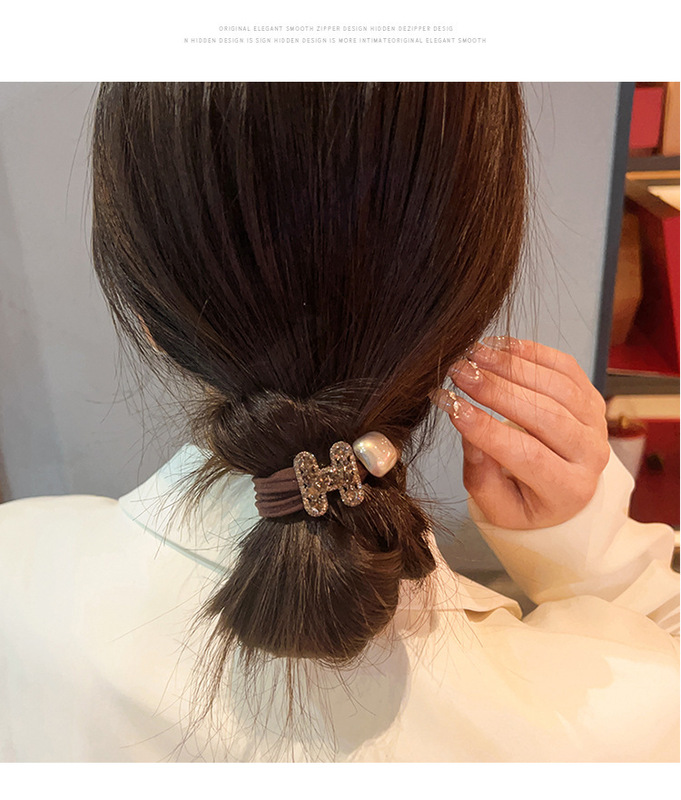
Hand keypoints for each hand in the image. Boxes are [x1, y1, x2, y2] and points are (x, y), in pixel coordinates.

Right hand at [430, 337, 610, 529]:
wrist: (565, 494)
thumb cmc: (526, 501)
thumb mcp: (498, 505)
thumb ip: (481, 475)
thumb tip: (468, 430)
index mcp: (568, 490)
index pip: (528, 455)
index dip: (487, 428)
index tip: (452, 406)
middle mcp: (590, 455)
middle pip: (544, 415)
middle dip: (496, 390)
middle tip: (458, 372)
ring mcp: (596, 422)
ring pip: (556, 386)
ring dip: (510, 365)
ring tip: (473, 354)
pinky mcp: (592, 397)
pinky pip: (565, 367)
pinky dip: (531, 351)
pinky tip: (498, 345)